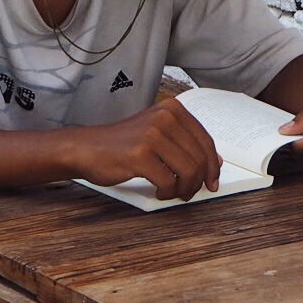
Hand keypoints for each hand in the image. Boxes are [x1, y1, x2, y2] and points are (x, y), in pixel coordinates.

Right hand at [70, 97, 220, 199]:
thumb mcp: (158, 132)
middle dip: (199, 181)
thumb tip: (215, 162)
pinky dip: (168, 193)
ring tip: (173, 193)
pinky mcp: (140, 155)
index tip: (212, 181)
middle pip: (199, 157)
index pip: (205, 140)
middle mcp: (165, 117)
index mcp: (173, 109)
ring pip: (189, 171)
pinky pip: (169, 182)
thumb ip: (185, 142)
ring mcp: (152, 135)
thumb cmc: (124, 144)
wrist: (87, 149)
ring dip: (184, 189)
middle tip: (190, 192)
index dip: (212, 165)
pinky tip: (159, 192)